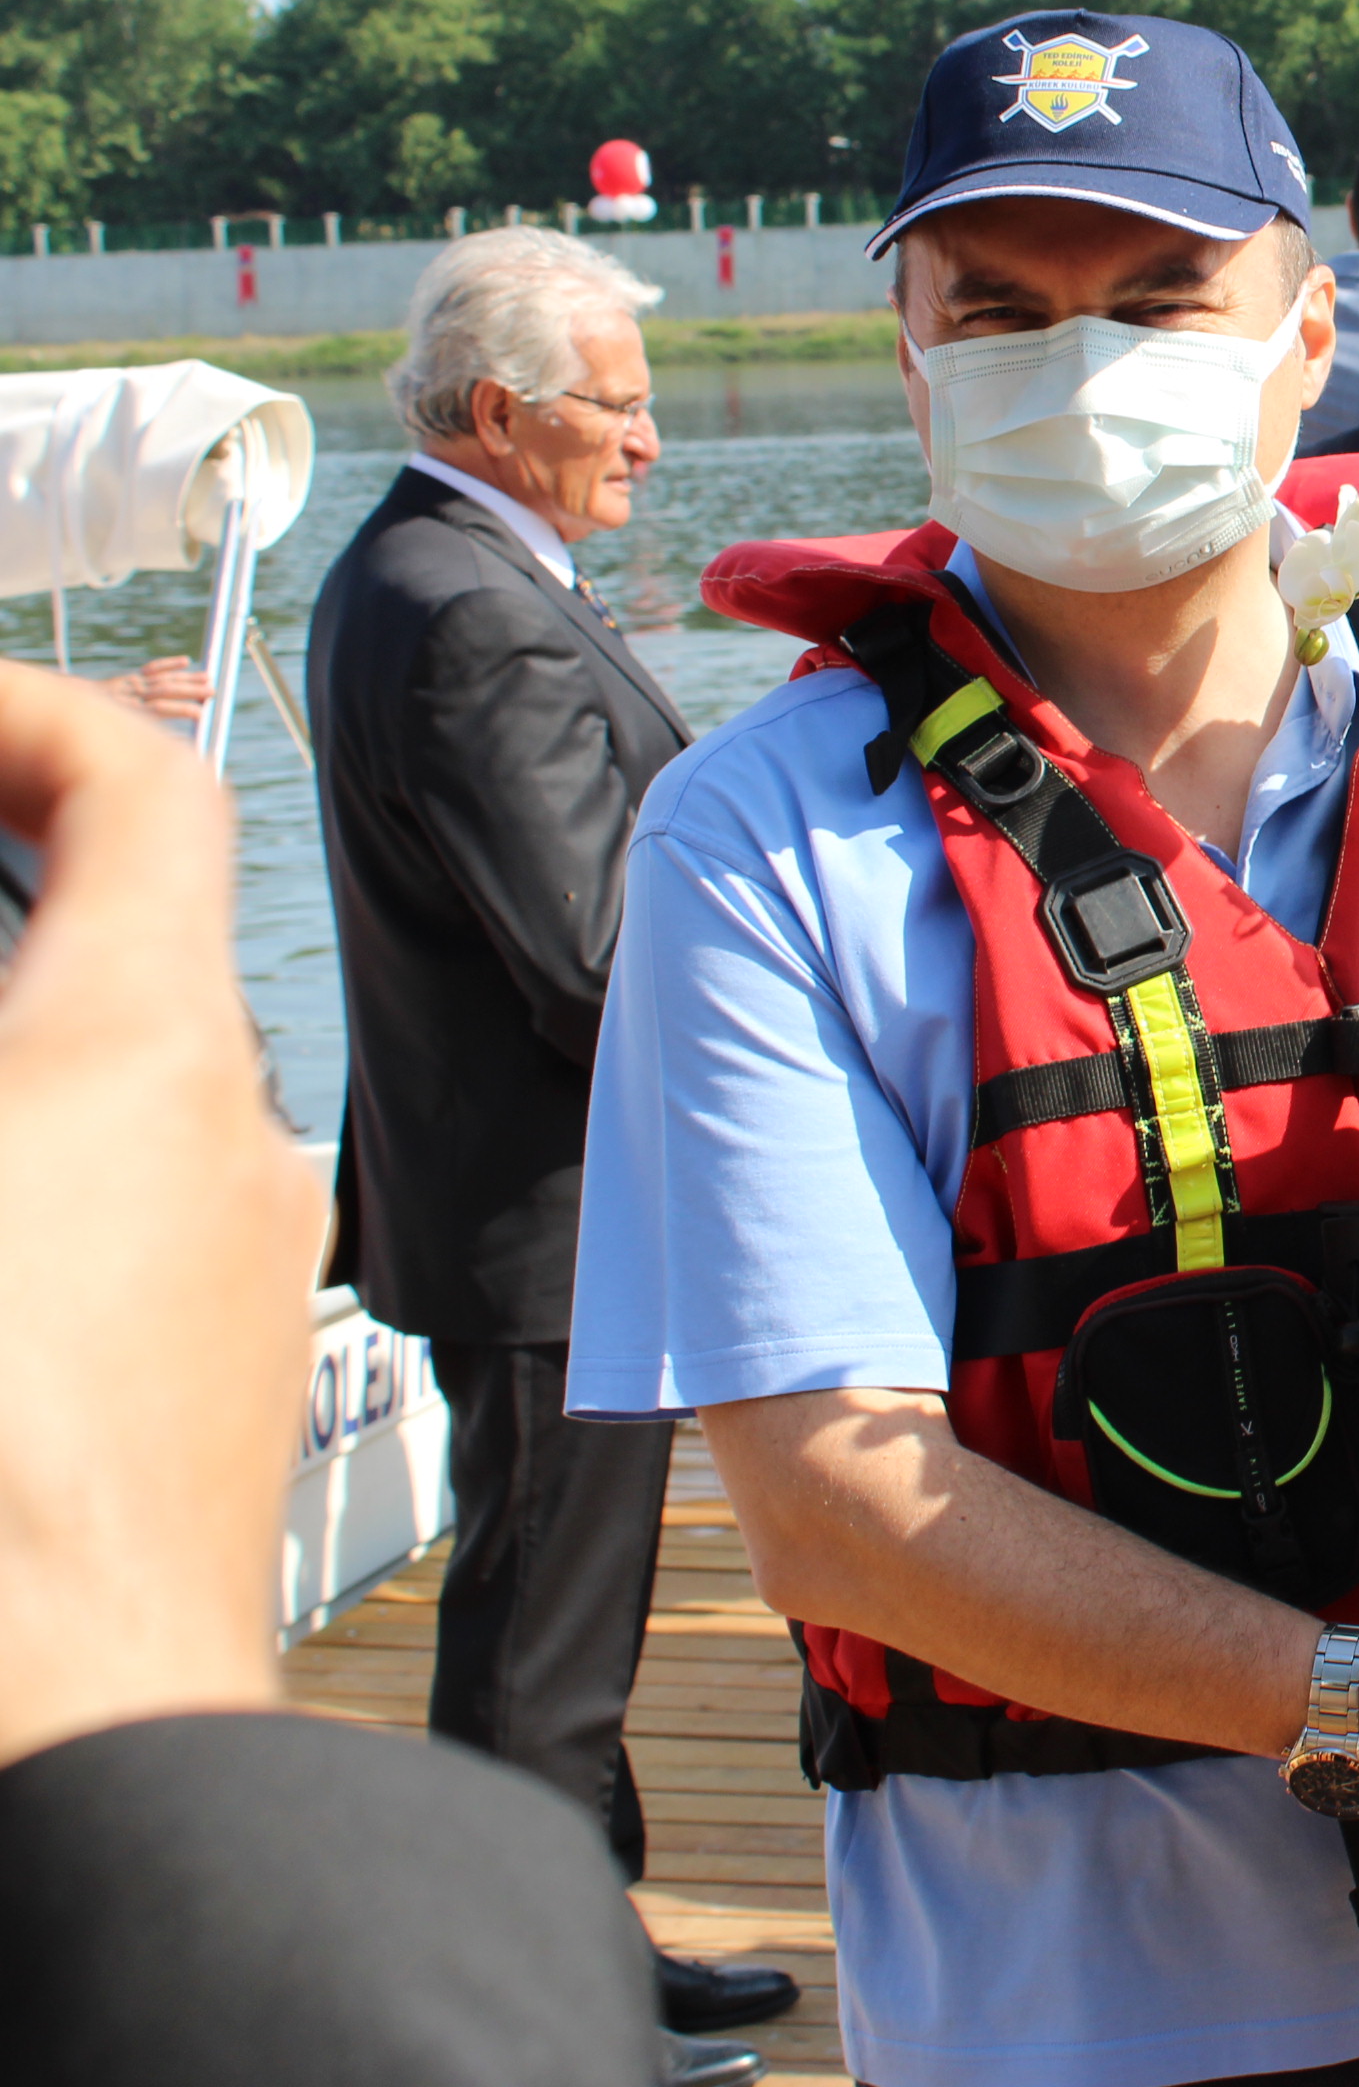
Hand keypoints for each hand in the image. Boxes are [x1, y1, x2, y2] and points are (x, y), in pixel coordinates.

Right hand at [0, 662, 323, 1769]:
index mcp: (138, 1047)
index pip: (134, 788)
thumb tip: (14, 1029)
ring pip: (103, 1104)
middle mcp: (223, 1138)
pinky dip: (27, 1195)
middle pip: (111, 944)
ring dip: (10, 1071)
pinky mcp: (206, 1394)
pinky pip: (112, 1235)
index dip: (19, 720)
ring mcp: (232, 1275)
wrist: (67, 1742)